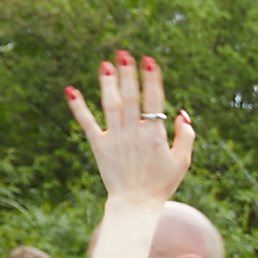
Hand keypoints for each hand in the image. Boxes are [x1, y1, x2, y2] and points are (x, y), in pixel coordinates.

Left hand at [65, 51, 194, 207]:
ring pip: (110, 106)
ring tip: (104, 64)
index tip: (148, 61)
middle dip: (127, 75)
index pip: (154, 102)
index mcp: (155, 137)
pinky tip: (71, 90)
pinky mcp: (99, 146)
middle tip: (123, 53)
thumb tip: (182, 113)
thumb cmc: (162, 183)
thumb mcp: (182, 162)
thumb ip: (186, 136)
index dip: (151, 80)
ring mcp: (115, 139)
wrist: (135, 204)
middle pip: (130, 99)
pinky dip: (78, 107)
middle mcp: (133, 134)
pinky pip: (87, 123)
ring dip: (106, 84)